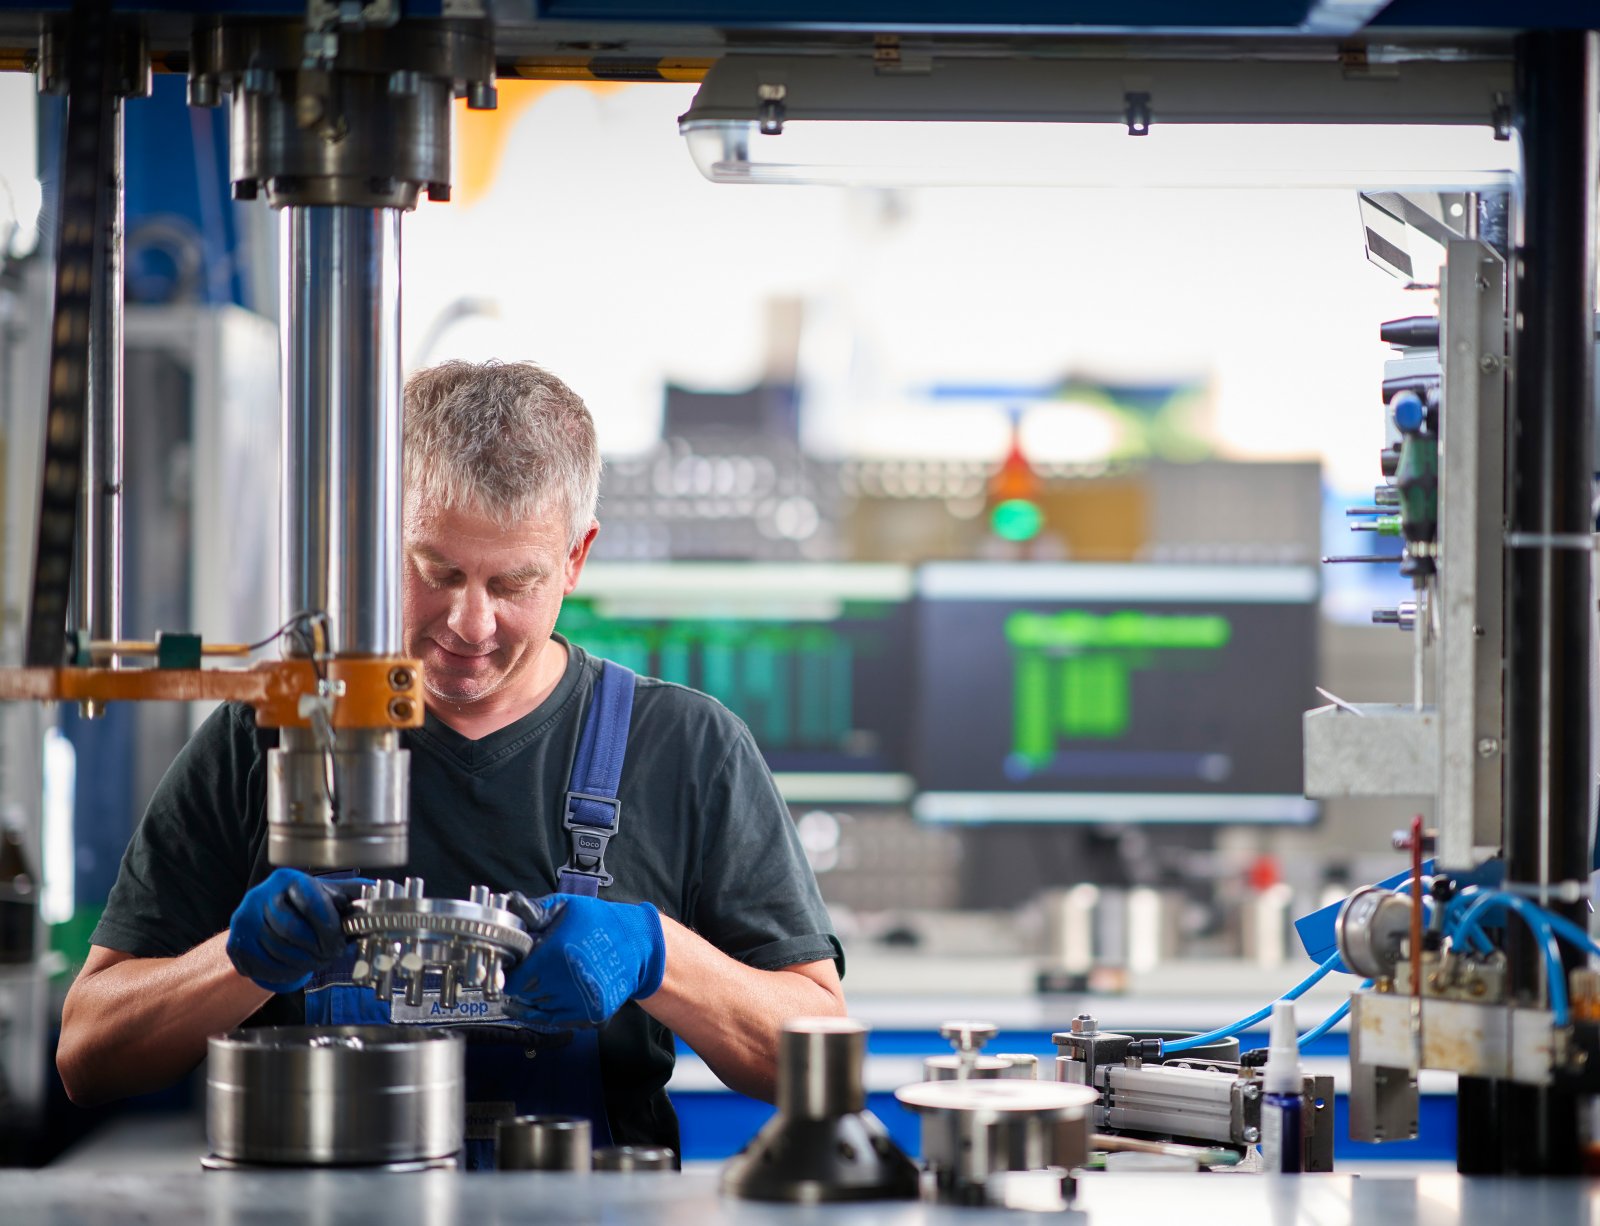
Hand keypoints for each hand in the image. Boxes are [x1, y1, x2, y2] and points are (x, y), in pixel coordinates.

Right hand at [226, 869, 365, 992]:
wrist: (269, 921)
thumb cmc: (310, 908)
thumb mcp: (333, 897)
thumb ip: (356, 898)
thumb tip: (384, 897)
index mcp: (289, 879)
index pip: (309, 899)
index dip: (327, 925)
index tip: (340, 941)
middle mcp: (261, 894)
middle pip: (290, 929)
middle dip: (316, 948)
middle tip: (330, 956)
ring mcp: (244, 918)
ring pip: (277, 949)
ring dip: (302, 962)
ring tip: (316, 961)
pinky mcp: (236, 942)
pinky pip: (262, 965)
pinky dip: (284, 972)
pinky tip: (296, 967)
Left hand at [502, 893, 665, 1028]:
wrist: (638, 944)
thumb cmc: (599, 921)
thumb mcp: (566, 906)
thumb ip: (534, 910)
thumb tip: (509, 904)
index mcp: (555, 954)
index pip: (515, 981)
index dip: (508, 976)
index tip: (510, 969)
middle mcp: (567, 982)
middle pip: (525, 997)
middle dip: (520, 986)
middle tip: (523, 975)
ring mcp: (581, 1002)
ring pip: (540, 1011)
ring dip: (533, 1000)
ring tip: (538, 984)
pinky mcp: (592, 1015)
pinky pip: (560, 1020)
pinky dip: (551, 1011)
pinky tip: (551, 997)